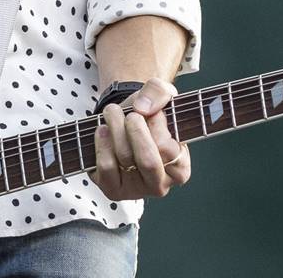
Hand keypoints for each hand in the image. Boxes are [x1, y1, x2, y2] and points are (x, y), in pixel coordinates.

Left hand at [90, 78, 192, 201]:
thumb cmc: (147, 115)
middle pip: (147, 161)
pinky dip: (101, 143)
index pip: (168, 149)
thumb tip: (143, 107)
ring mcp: (135, 190)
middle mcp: (160, 184)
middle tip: (131, 114)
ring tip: (113, 114)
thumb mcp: (160, 95)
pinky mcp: (113, 189)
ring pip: (124, 159)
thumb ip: (160, 92)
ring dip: (115, 128)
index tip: (152, 113)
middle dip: (135, 129)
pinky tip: (102, 130)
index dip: (156, 125)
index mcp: (181, 168)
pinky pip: (105, 168)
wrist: (122, 122)